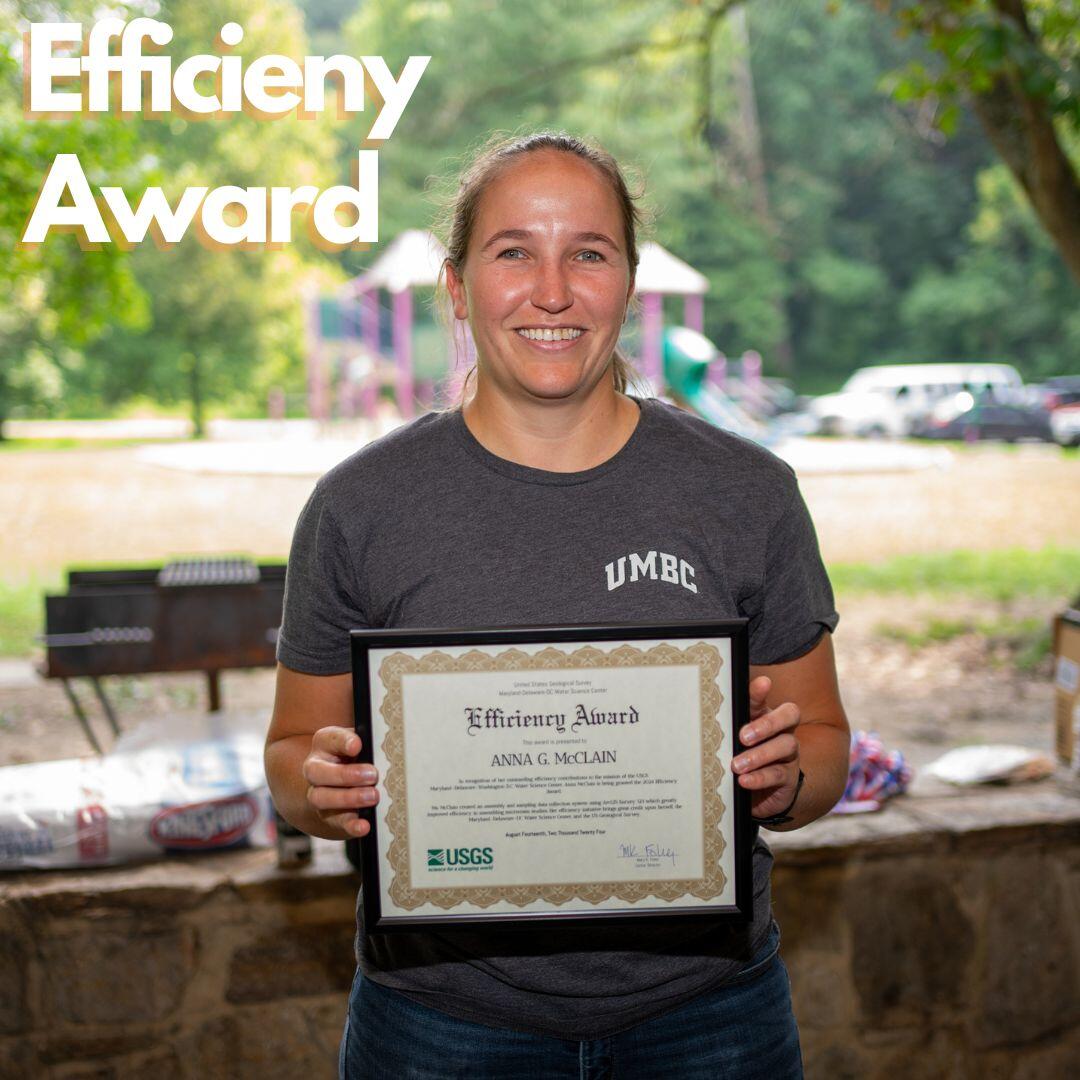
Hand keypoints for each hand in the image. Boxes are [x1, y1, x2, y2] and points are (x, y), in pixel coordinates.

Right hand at [301, 726, 379, 838]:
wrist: (346, 783)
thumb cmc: (359, 755)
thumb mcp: (363, 743)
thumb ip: (370, 742)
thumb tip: (390, 743)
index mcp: (325, 744)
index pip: (329, 739)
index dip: (342, 742)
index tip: (357, 745)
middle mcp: (316, 768)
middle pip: (317, 772)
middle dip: (345, 774)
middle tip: (372, 775)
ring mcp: (319, 793)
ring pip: (321, 798)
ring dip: (348, 798)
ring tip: (373, 796)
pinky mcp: (329, 816)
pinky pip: (336, 822)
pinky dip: (351, 824)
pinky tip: (364, 825)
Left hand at [732, 676, 801, 820]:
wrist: (756, 794)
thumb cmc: (742, 759)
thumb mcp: (732, 742)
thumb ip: (726, 727)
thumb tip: (703, 715)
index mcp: (765, 717)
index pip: (763, 700)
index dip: (760, 692)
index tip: (761, 684)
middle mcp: (782, 731)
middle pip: (789, 715)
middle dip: (768, 723)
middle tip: (743, 736)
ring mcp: (789, 754)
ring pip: (785, 745)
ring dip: (759, 755)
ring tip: (737, 765)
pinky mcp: (789, 777)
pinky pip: (778, 774)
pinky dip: (760, 777)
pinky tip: (744, 780)